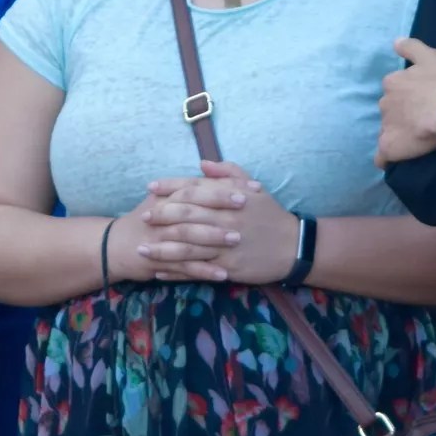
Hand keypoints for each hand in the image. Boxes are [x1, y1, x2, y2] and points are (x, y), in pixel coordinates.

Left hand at [127, 164, 297, 286]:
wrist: (294, 246)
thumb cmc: (271, 214)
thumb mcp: (254, 188)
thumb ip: (228, 173)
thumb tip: (203, 164)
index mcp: (230, 198)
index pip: (194, 188)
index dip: (170, 187)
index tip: (151, 188)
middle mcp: (225, 219)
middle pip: (185, 215)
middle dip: (160, 216)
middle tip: (142, 218)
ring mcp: (225, 244)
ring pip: (186, 245)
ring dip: (161, 248)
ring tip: (142, 249)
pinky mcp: (228, 266)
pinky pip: (197, 268)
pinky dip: (177, 271)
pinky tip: (160, 272)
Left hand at [379, 38, 435, 164]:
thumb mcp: (430, 56)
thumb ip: (411, 47)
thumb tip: (395, 42)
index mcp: (392, 83)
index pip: (393, 91)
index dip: (407, 97)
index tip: (420, 102)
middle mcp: (384, 103)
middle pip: (389, 111)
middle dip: (401, 115)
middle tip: (421, 120)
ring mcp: (385, 126)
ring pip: (388, 131)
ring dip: (398, 134)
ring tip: (416, 139)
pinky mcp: (389, 147)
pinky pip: (382, 157)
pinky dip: (387, 158)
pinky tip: (396, 160)